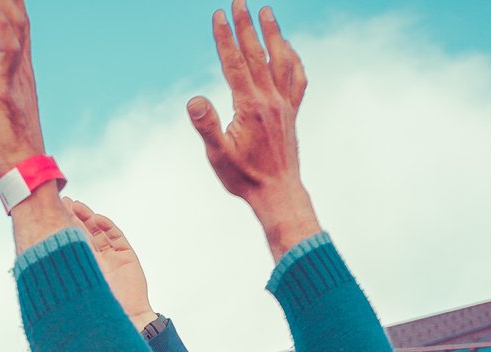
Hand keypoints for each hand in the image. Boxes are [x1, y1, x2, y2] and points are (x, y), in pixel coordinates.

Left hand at [0, 0, 44, 178]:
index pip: (20, 25)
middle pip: (20, 18)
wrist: (22, 169)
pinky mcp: (5, 86)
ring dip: (6, 1)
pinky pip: (6, 47)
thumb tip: (1, 90)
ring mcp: (16, 75)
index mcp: (22, 70)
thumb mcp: (6, 107)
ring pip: (15, 25)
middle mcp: (23, 67)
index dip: (15, 2)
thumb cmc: (11, 145)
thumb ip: (4, 90)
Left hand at [63, 197, 155, 330]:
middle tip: (62, 202)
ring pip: (99, 231)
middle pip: (84, 233)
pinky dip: (107, 226)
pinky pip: (116, 236)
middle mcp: (96, 260)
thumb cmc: (95, 310)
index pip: (70, 243)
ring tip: (77, 205)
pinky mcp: (127, 256)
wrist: (124, 319)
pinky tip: (97, 218)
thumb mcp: (72, 288)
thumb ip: (60, 272)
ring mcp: (112, 257)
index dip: (62, 229)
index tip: (50, 216)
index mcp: (81, 268)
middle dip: (74, 218)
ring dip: (88, 217)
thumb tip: (31, 260)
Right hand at [187, 1, 320, 257]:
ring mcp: (284, 104)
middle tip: (239, 0)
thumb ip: (206, 126)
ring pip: (281, 60)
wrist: (278, 193)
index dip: (225, 38)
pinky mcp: (292, 111)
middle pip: (257, 53)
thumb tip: (193, 100)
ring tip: (267, 11)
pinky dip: (292, 59)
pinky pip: (296, 78)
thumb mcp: (218, 155)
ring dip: (273, 33)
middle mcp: (270, 99)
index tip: (218, 15)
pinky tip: (287, 49)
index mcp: (249, 106)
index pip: (234, 63)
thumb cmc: (243, 177)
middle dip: (246, 24)